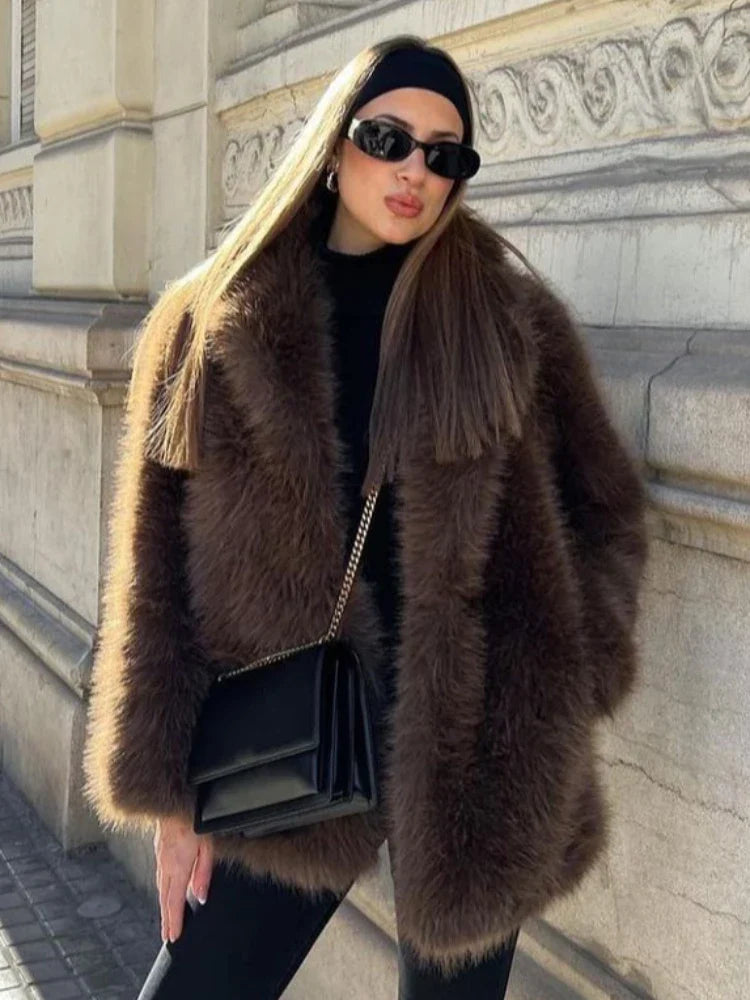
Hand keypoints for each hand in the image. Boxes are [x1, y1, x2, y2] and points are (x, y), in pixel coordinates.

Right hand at [154, 815, 213, 942]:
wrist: (173, 800)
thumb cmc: (193, 820)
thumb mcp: (207, 846)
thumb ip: (203, 873)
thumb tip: (200, 896)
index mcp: (178, 867)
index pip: (175, 901)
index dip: (174, 920)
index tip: (173, 936)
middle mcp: (166, 865)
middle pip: (165, 898)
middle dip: (167, 918)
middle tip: (168, 936)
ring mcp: (160, 857)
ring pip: (160, 887)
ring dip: (163, 905)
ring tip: (166, 919)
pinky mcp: (159, 850)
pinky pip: (159, 875)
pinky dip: (162, 889)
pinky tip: (165, 892)